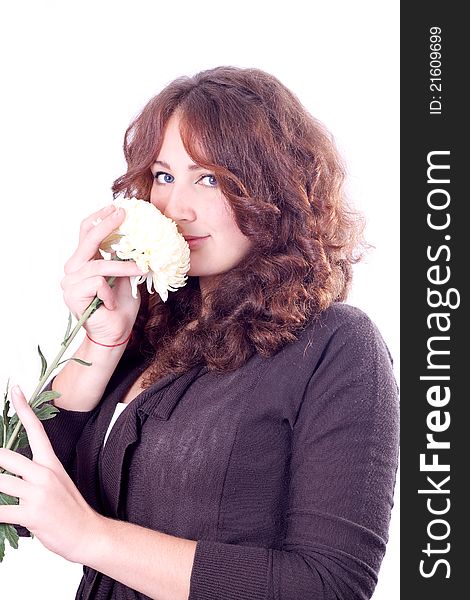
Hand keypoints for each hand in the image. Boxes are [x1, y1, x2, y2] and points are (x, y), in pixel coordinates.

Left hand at [0, 386, 100, 562]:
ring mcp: (37, 493)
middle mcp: (43, 474)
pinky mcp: (31, 514)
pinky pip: (0, 510)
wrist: (88, 533)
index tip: (15, 390)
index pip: (36, 429)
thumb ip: (34, 474)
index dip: (24, 408)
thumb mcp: (57, 483)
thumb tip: (9, 473)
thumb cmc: (71, 510)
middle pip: (5, 456)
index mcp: (50, 463)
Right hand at [61, 204, 144, 344]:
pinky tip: (112, 303)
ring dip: (123, 267)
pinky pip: (98, 283)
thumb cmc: (121, 306)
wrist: (116, 333)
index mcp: (84, 261)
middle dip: (107, 225)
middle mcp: (73, 269)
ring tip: (141, 268)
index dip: (100, 218)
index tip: (116, 206)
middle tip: (123, 213)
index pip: (86, 233)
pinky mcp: (73, 295)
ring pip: (99, 265)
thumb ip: (123, 257)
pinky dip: (111, 292)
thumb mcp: (126, 275)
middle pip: (87, 239)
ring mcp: (70, 282)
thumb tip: (136, 235)